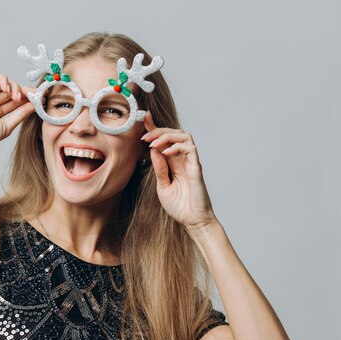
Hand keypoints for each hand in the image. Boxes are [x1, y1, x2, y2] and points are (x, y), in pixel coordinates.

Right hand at [0, 71, 35, 155]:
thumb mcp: (7, 125)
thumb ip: (20, 114)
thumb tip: (34, 105)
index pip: (15, 101)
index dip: (27, 98)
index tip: (39, 98)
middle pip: (11, 91)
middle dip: (23, 91)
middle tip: (33, 94)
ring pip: (3, 82)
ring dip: (14, 86)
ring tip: (17, 96)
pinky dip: (2, 79)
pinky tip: (7, 89)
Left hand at [141, 111, 217, 231]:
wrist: (193, 221)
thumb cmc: (179, 206)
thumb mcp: (162, 186)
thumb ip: (159, 168)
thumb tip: (153, 150)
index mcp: (173, 163)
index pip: (164, 140)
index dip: (155, 127)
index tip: (143, 118)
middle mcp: (183, 159)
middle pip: (174, 133)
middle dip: (158, 130)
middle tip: (144, 136)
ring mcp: (191, 162)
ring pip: (184, 136)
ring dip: (167, 136)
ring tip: (153, 144)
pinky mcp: (197, 168)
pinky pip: (190, 148)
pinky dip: (177, 146)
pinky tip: (166, 153)